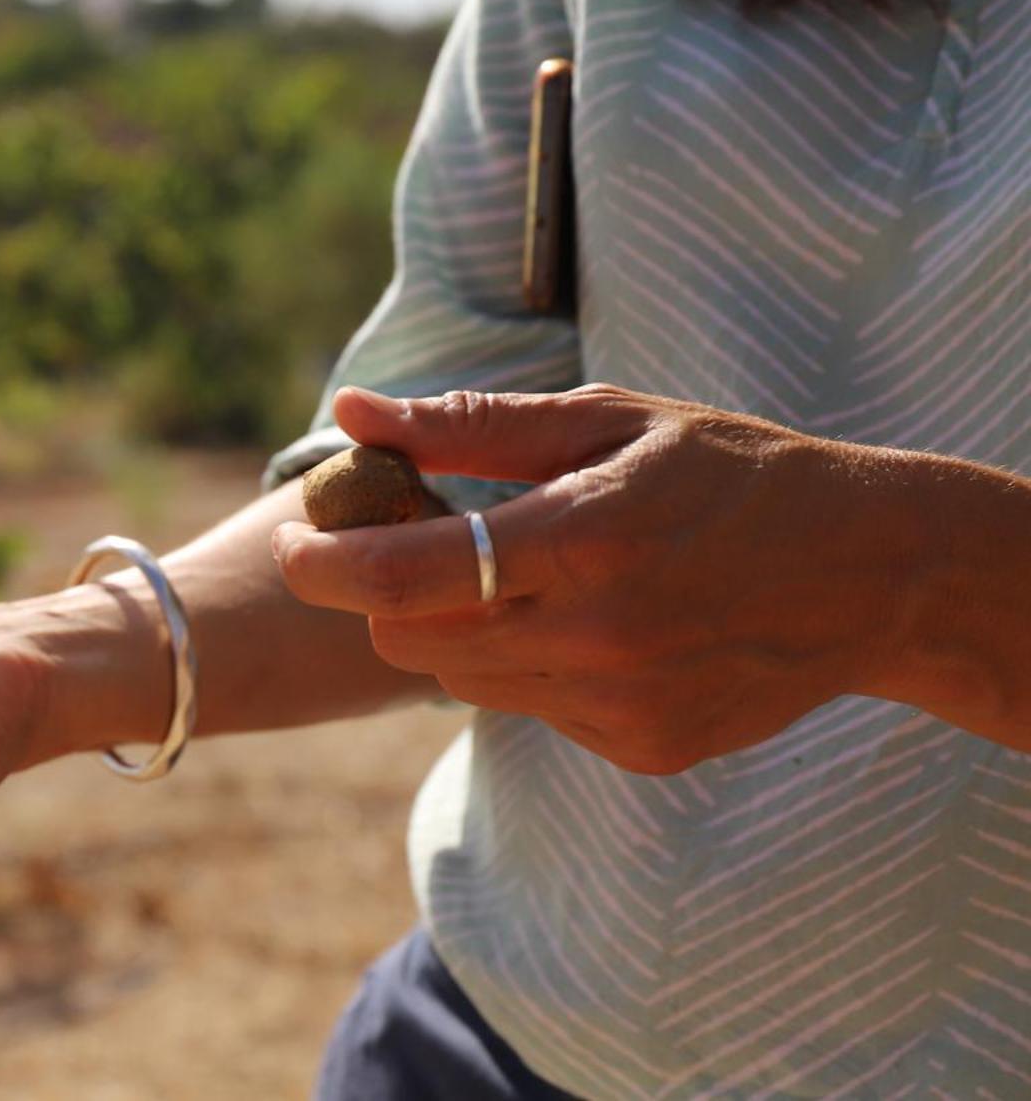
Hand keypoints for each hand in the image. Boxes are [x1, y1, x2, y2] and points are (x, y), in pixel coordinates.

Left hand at [273, 384, 1022, 772]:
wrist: (867, 571)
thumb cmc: (725, 470)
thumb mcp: (606, 418)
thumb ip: (470, 424)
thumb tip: (351, 412)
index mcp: (582, 538)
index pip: (400, 576)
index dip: (323, 564)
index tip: (291, 545)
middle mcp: (596, 635)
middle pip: (410, 638)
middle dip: (385, 593)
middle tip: (413, 542)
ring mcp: (621, 703)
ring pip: (462, 680)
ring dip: (456, 628)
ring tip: (522, 573)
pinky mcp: (642, 747)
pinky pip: (531, 710)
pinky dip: (528, 666)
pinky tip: (589, 621)